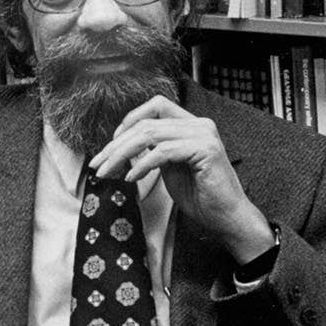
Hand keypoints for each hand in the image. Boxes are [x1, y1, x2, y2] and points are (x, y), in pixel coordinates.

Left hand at [89, 95, 274, 263]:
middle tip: (98, 164)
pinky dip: (143, 164)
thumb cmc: (200, 197)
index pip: (155, 107)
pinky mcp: (206, 150)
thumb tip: (124, 148)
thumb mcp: (170, 168)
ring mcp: (204, 135)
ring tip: (108, 172)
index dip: (129, 121)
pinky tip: (131, 177)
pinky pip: (163, 151)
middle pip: (146, 122)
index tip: (110, 146)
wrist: (227, 218)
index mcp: (191, 124)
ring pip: (150, 134)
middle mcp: (199, 124)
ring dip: (122, 154)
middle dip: (116, 144)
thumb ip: (153, 152)